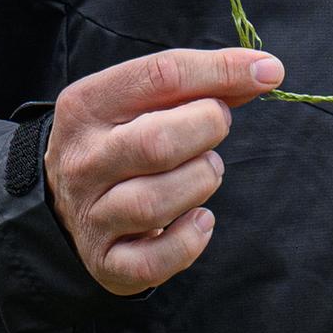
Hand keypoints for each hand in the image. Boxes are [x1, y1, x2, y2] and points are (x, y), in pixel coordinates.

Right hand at [47, 48, 286, 295]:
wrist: (66, 199)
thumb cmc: (123, 140)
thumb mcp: (144, 102)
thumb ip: (200, 84)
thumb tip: (263, 71)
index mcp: (87, 106)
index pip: (159, 77)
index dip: (222, 71)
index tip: (267, 72)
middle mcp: (81, 160)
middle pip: (156, 143)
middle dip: (207, 129)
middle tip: (217, 128)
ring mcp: (90, 215)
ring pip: (155, 203)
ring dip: (201, 181)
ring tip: (207, 171)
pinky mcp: (105, 261)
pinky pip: (153, 262)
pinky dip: (189, 242)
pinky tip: (198, 220)